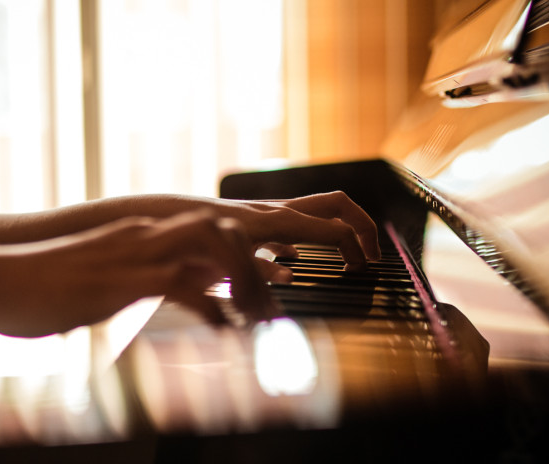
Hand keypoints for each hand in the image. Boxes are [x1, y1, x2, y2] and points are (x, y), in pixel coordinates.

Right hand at [0, 209, 278, 335]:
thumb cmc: (41, 285)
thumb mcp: (103, 279)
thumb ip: (140, 278)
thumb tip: (176, 289)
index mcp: (142, 235)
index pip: (211, 229)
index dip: (249, 252)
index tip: (272, 280)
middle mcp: (145, 236)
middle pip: (224, 228)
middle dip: (259, 265)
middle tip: (270, 308)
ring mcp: (133, 254)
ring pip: (213, 244)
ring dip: (245, 280)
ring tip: (256, 319)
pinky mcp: (120, 281)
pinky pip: (182, 284)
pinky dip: (213, 307)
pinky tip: (224, 330)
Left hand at [215, 191, 380, 270]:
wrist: (176, 218)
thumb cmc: (201, 236)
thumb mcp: (232, 258)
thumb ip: (262, 270)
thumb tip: (291, 277)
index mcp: (283, 220)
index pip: (338, 229)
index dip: (357, 250)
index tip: (364, 270)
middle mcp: (282, 210)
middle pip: (340, 206)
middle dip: (363, 226)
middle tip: (372, 255)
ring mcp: (273, 213)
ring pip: (321, 211)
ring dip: (340, 230)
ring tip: (349, 258)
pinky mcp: (261, 221)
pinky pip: (297, 224)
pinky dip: (308, 239)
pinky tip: (298, 259)